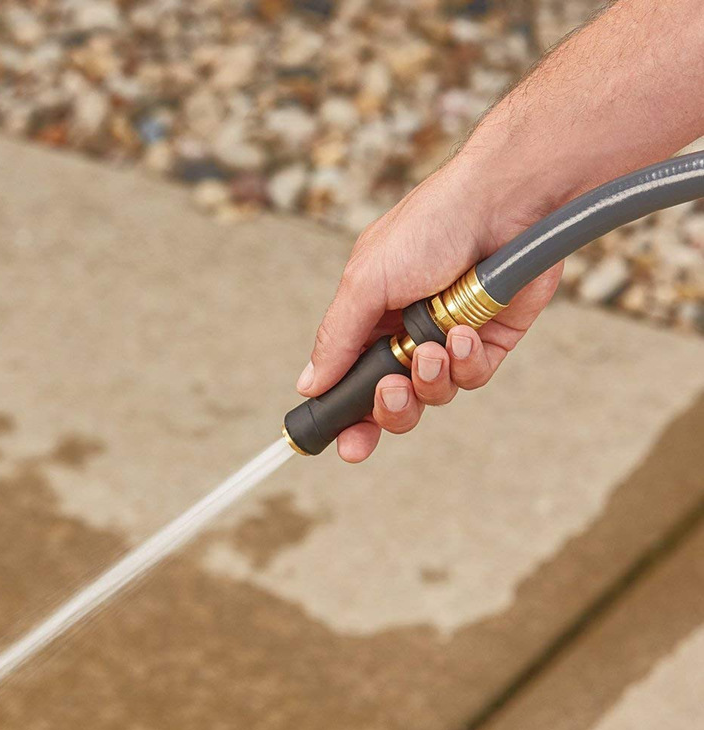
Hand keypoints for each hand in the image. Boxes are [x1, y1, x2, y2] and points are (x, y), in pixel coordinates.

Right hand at [296, 156, 562, 461]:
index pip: (351, 381)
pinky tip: (465, 332)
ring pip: (434, 395)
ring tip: (434, 345)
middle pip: (392, 402)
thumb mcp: (365, 282)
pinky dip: (466, 362)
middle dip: (390, 408)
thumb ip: (337, 339)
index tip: (344, 444)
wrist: (503, 203)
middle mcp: (406, 335)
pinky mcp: (488, 341)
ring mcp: (448, 341)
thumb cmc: (428, 227)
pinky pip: (472, 377)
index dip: (347, 417)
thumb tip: (307, 384)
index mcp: (369, 320)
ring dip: (431, 378)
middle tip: (390, 394)